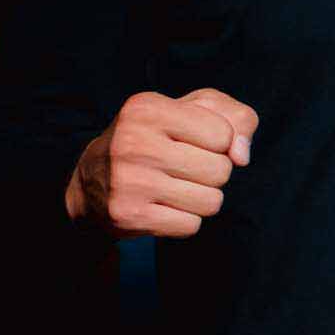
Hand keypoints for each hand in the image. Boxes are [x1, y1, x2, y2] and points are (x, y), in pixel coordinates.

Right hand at [67, 87, 256, 236]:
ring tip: (175, 186)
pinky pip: (191, 225)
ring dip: (202, 198)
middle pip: (220, 170)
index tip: (193, 141)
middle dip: (212, 172)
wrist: (93, 178)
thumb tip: (241, 156)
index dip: (219, 142)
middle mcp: (133, 143)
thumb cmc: (157, 138)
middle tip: (183, 167)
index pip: (223, 134)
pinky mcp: (127, 215)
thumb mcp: (195, 111)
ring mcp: (128, 181)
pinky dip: (185, 219)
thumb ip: (236, 118)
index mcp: (147, 109)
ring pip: (211, 202)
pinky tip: (162, 206)